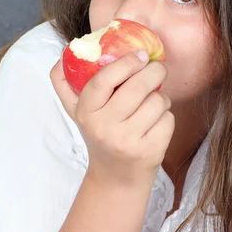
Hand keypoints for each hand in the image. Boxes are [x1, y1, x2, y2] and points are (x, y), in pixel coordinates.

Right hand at [51, 51, 174, 185]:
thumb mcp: (78, 113)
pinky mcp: (149, 152)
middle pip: (138, 87)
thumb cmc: (100, 135)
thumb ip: (65, 84)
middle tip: (158, 69)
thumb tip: (64, 53)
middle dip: (155, 72)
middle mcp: (104, 128)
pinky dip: (166, 117)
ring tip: (152, 105)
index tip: (140, 55)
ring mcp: (127, 141)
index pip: (103, 80)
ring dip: (161, 98)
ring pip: (158, 101)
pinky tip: (156, 124)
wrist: (115, 177)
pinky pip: (168, 119)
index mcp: (86, 113)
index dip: (125, 63)